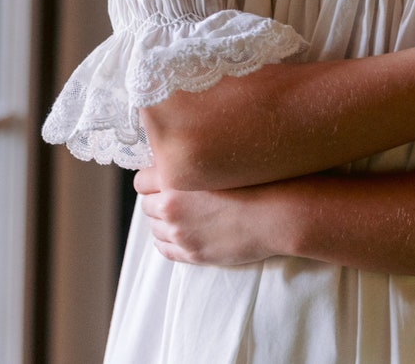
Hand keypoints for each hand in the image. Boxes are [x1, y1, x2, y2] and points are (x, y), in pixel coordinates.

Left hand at [134, 165, 275, 265]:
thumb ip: (191, 163)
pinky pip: (164, 249)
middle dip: (158, 199)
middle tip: (178, 195)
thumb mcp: (217, 162)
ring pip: (154, 227)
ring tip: (184, 214)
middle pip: (146, 204)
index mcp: (174, 178)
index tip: (163, 177)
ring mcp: (180, 232)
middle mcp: (171, 206)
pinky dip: (168, 240)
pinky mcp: (191, 253)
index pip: (140, 180)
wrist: (274, 213)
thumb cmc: (253, 181)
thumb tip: (175, 161)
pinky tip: (181, 232)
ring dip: (163, 220)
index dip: (152, 178)